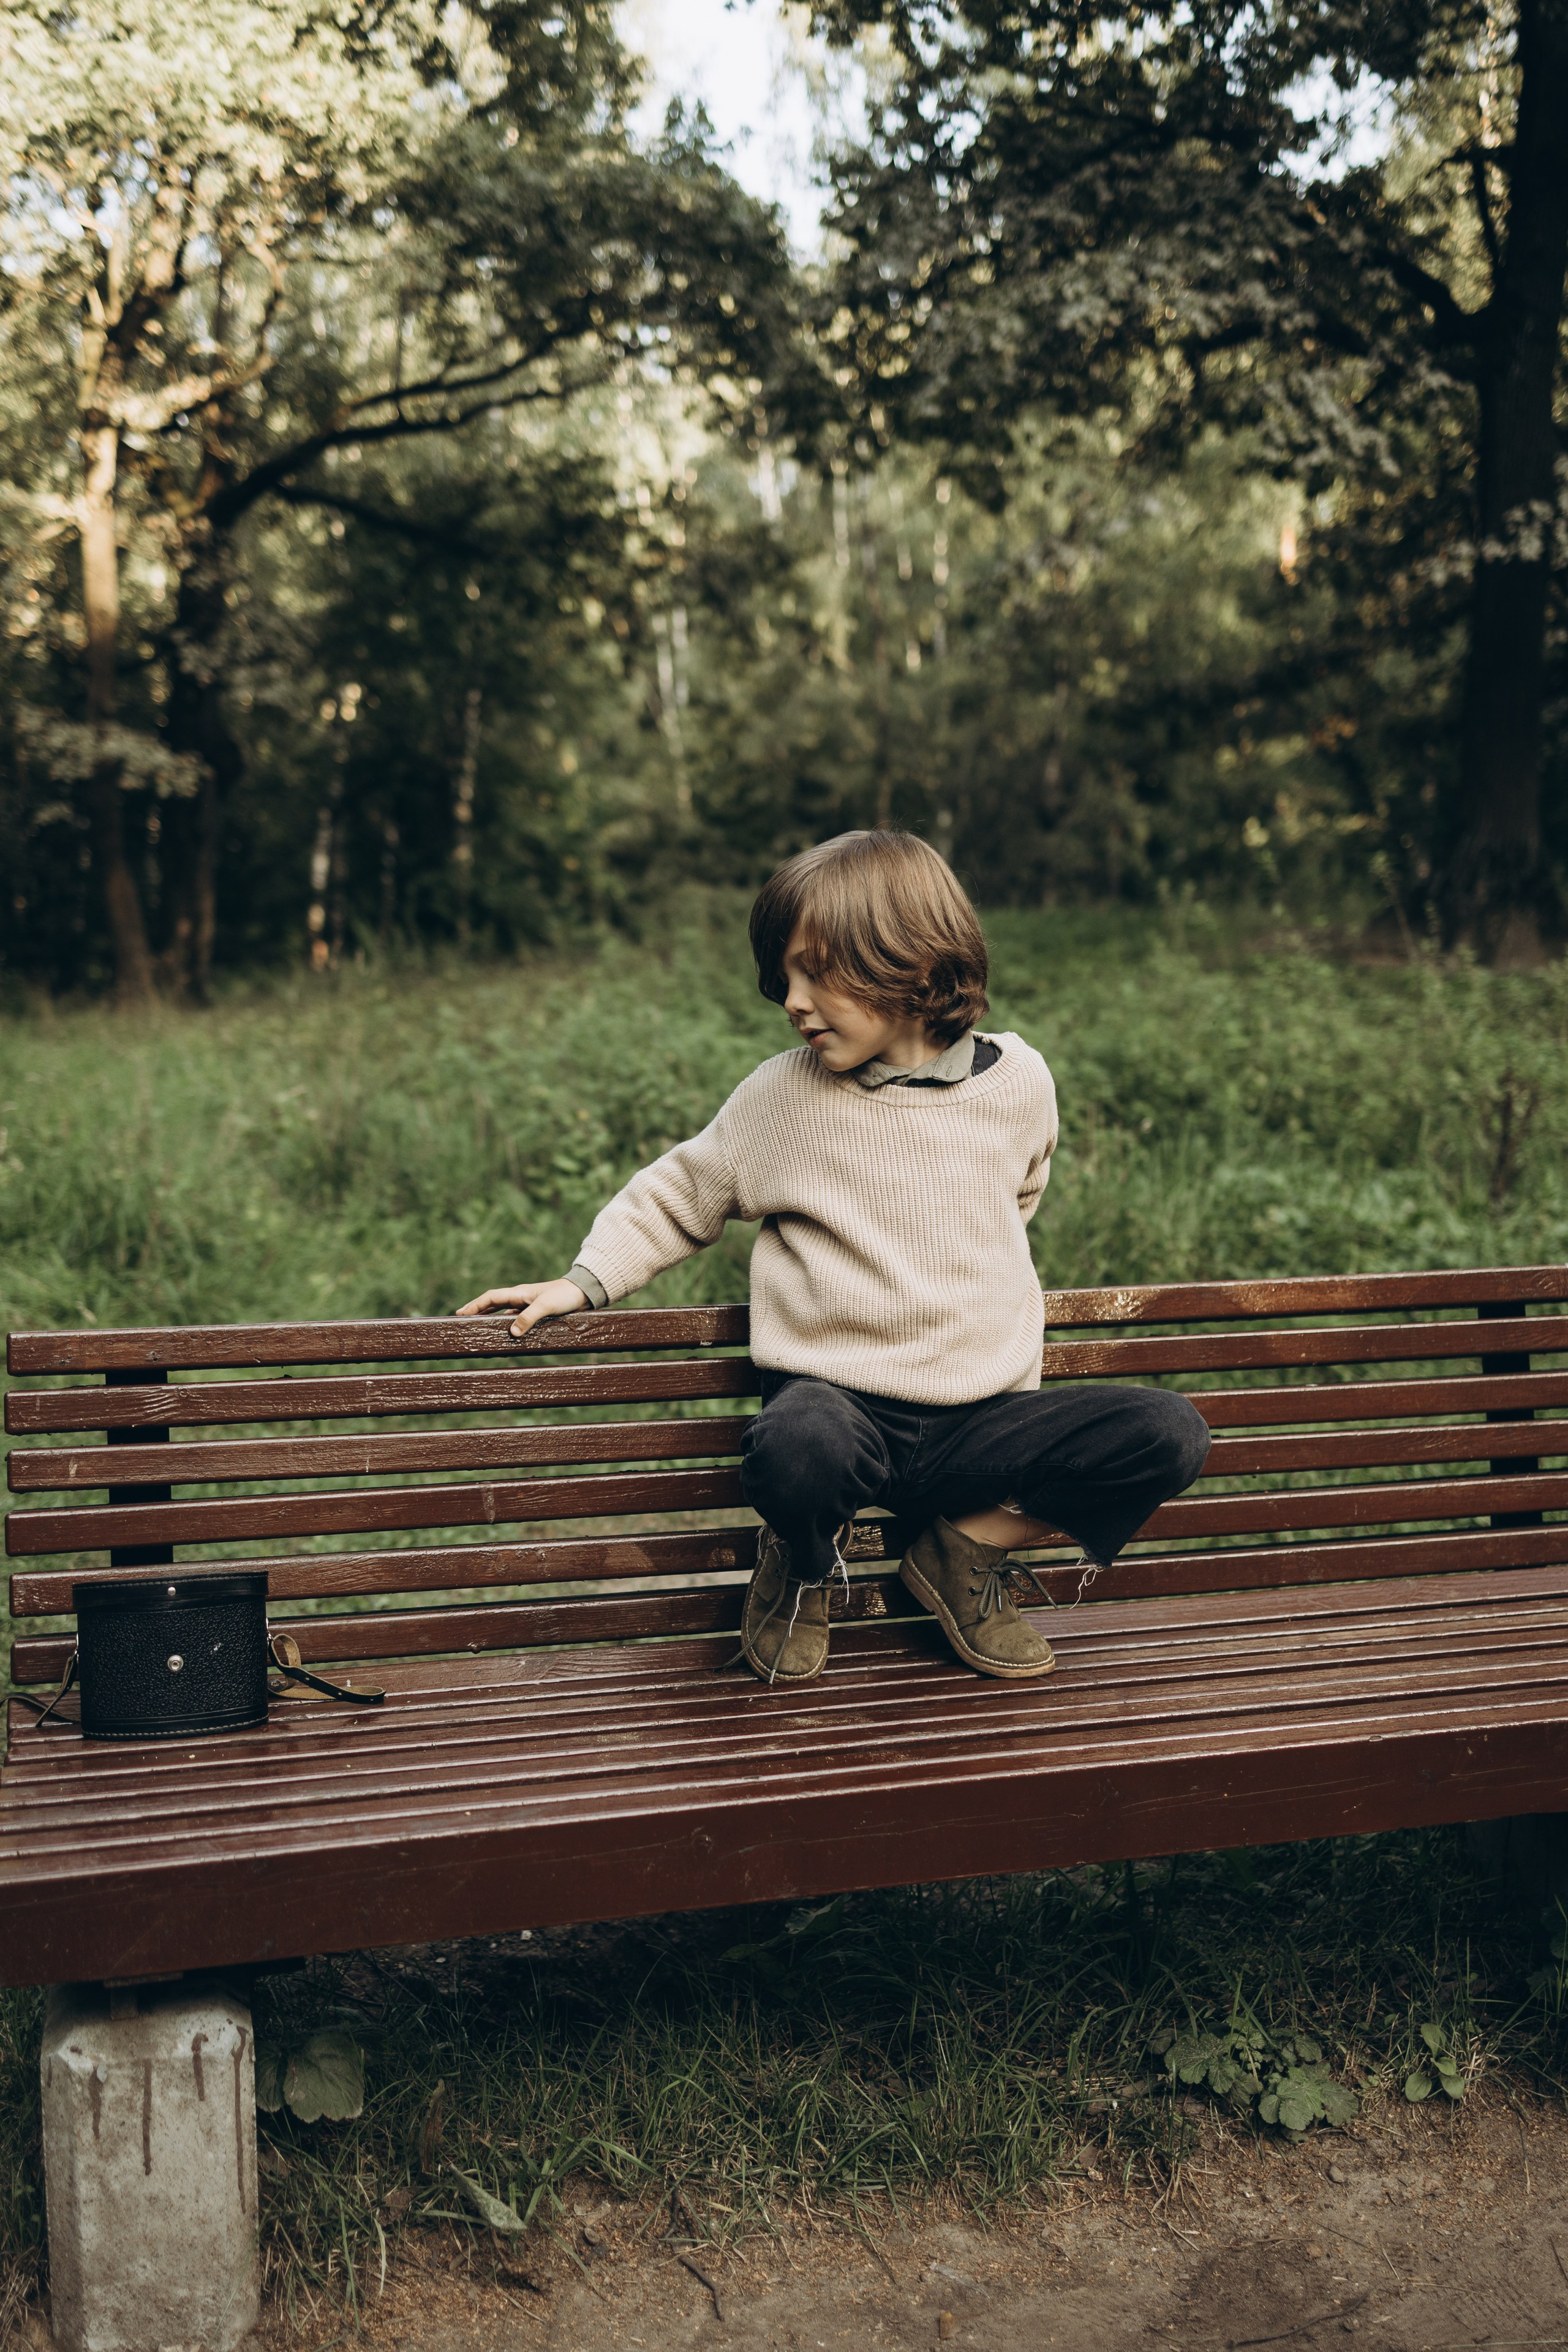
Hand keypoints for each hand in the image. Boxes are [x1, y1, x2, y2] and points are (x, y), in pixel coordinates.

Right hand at [454, 1278, 589, 1336]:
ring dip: (489, 1316)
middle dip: (476, 1309)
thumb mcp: (546, 1306)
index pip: (490, 1297)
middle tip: (460, 1318)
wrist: (583, 1292)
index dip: (474, 1305)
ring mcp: (526, 1304)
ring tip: (476, 1325)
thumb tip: (512, 1333)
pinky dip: (505, 1324)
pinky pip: (515, 1318)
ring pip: (502, 1311)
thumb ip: (528, 1318)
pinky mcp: (535, 1311)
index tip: (460, 1313)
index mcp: (518, 1292)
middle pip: (492, 1303)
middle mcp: (520, 1298)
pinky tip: (503, 1332)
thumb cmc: (564, 1296)